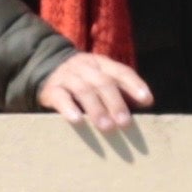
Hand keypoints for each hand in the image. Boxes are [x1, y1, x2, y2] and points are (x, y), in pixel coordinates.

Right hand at [36, 51, 155, 136]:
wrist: (45, 69)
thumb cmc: (82, 81)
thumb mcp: (100, 78)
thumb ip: (119, 90)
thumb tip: (145, 105)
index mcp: (102, 63)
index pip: (121, 72)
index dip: (135, 85)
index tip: (147, 101)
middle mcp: (85, 67)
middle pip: (103, 82)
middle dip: (116, 103)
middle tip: (124, 123)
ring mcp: (67, 77)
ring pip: (84, 90)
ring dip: (97, 109)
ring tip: (106, 127)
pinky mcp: (52, 89)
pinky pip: (61, 97)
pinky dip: (69, 108)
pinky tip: (77, 120)